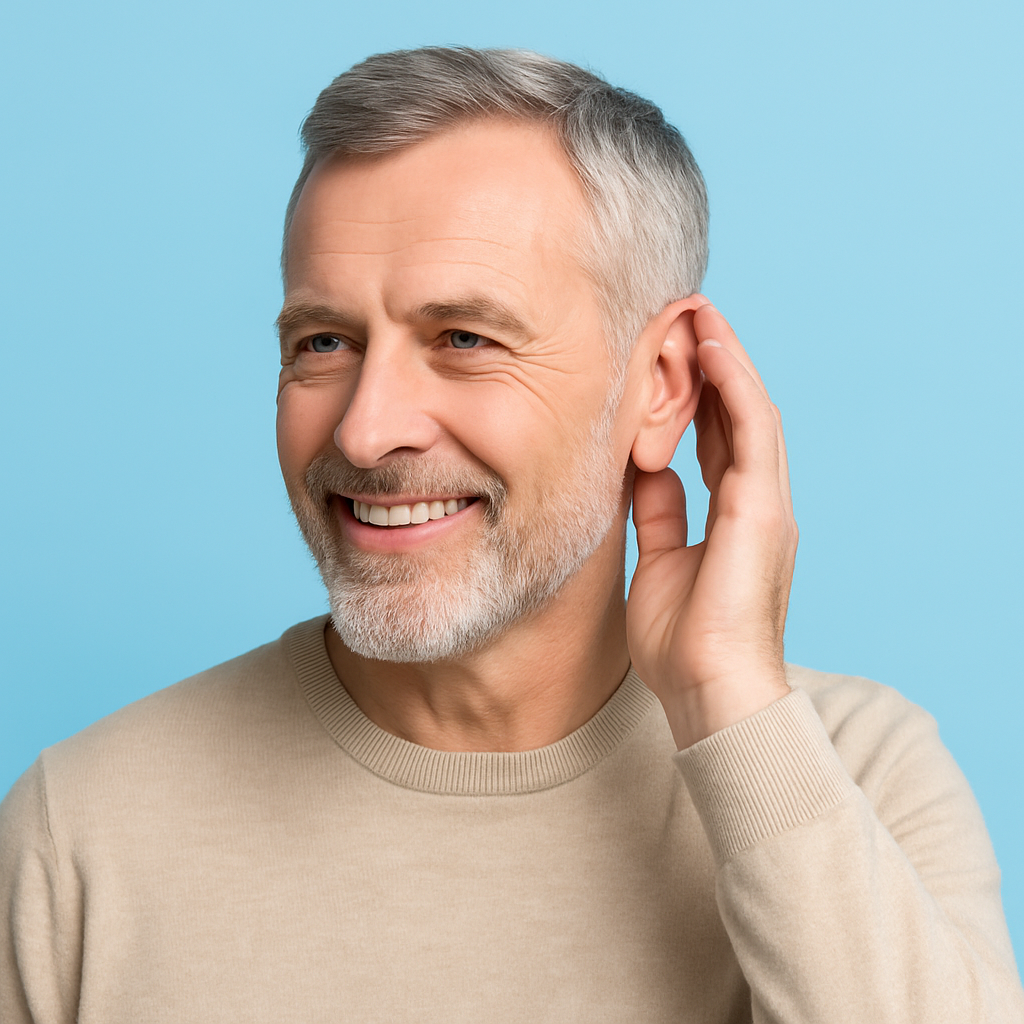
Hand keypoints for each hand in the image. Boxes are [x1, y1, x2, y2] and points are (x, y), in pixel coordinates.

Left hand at [626, 304, 797, 749]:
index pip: (720, 440)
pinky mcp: (764, 508)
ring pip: (750, 410)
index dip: (701, 395)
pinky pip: (752, 429)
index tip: (674, 356)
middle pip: (737, 416)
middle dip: (713, 365)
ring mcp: (766, 503)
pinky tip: (711, 347)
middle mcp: (757, 503)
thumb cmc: (684, 643)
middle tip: (685, 317)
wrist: (711, 692)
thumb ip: (660, 515)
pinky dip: (734, 383)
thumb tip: (648, 472)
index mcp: (734, 518)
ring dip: (725, 359)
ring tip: (697, 313)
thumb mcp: (659, 564)